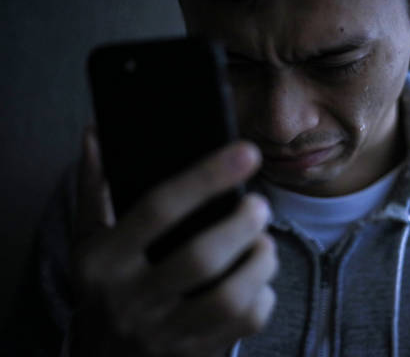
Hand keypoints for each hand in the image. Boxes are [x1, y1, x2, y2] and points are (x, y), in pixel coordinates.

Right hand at [71, 127, 277, 356]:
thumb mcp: (88, 239)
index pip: (159, 209)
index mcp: (104, 262)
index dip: (207, 177)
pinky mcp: (192, 354)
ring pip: (228, 297)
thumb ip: (94, 186)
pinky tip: (257, 281)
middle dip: (243, 225)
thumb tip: (95, 131)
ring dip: (260, 263)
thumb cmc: (103, 287)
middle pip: (201, 257)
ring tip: (264, 243)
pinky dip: (262, 297)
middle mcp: (131, 300)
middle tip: (259, 207)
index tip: (246, 153)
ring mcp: (163, 333)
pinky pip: (242, 326)